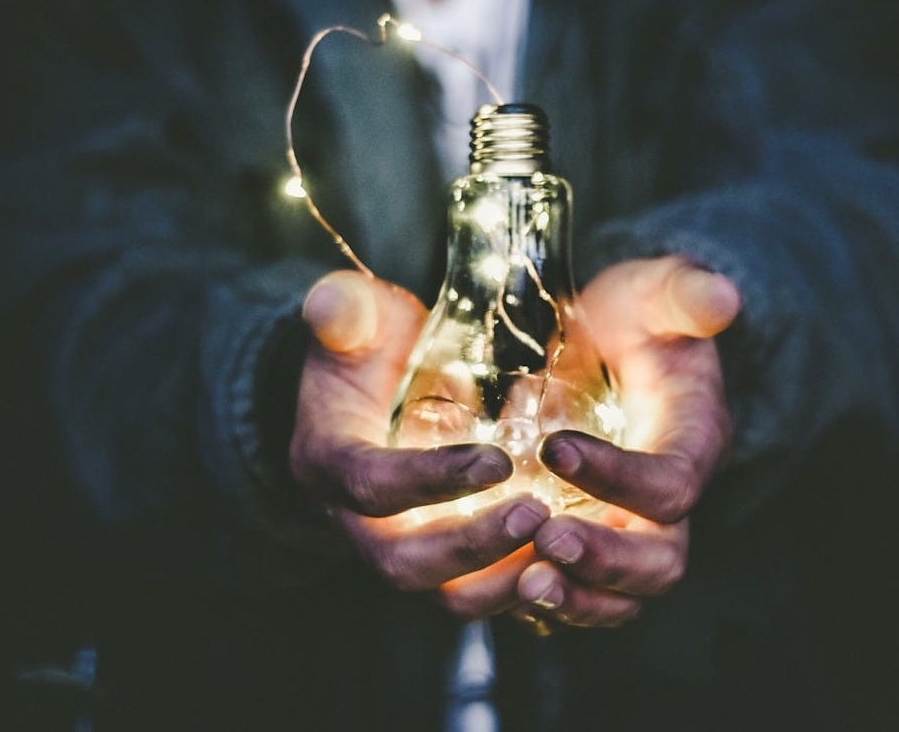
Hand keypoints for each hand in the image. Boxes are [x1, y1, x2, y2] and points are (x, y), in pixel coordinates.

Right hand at [289, 270, 549, 610]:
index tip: (497, 461)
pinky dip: (520, 586)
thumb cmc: (369, 347)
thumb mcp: (355, 318)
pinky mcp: (439, 558)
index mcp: (329, 461)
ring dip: (501, 581)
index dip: (429, 480)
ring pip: (443, 593)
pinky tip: (569, 562)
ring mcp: (399, 545)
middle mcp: (356, 520)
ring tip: (562, 547)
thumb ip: (345, 311)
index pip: (370, 485)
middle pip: (403, 563)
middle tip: (537, 515)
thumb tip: (330, 305)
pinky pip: (476, 592)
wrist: (372, 387)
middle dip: (471, 547)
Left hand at [513, 256, 740, 628]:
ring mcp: (628, 527)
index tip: (554, 447)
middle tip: (546, 541)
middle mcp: (667, 501)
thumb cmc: (636, 318)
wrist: (613, 344)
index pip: (671, 484)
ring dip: (575, 599)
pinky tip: (500, 585)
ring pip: (620, 595)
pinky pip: (578, 592)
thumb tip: (721, 296)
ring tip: (524, 584)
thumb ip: (684, 294)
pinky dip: (546, 601)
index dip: (619, 476)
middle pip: (659, 560)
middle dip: (606, 560)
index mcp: (692, 443)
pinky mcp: (591, 539)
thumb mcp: (657, 293)